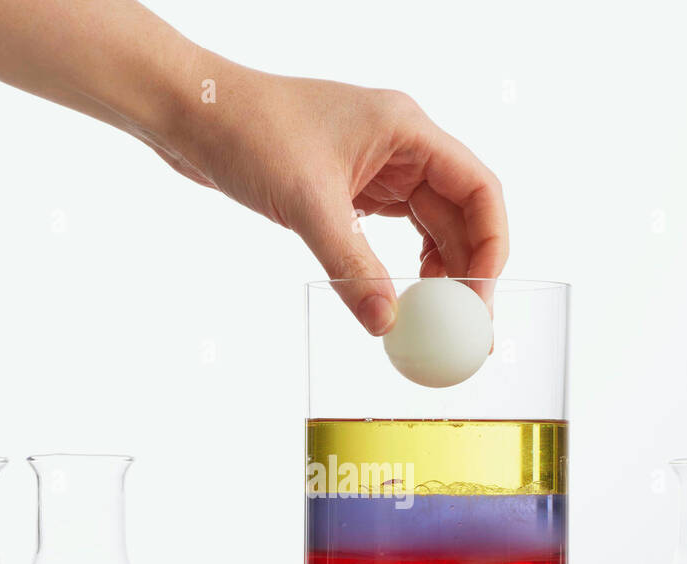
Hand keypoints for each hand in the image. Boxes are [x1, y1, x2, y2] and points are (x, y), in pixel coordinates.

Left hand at [159, 57, 508, 334]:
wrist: (195, 113)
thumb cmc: (248, 132)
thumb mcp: (307, 204)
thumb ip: (351, 267)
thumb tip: (386, 323)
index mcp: (406, 130)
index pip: (478, 188)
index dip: (491, 245)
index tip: (481, 297)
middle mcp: (401, 145)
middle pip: (461, 212)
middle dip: (469, 268)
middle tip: (466, 326)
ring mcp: (378, 166)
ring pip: (430, 224)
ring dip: (439, 270)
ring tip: (436, 319)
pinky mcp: (352, 187)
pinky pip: (397, 230)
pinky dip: (404, 265)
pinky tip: (402, 295)